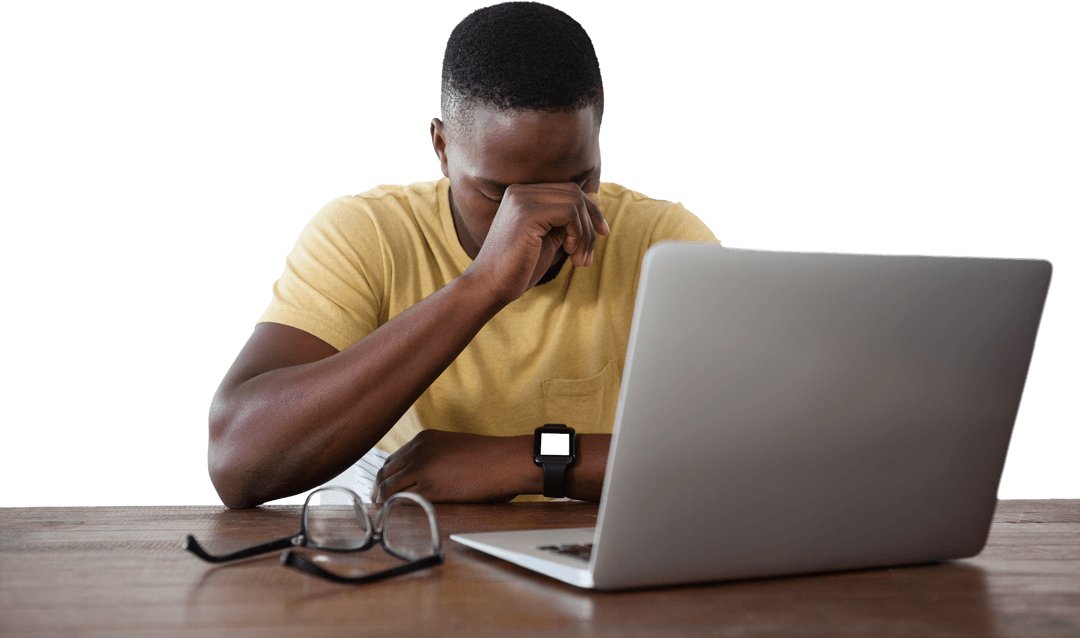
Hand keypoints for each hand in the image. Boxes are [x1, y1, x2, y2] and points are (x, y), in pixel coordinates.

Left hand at [371, 430, 532, 502]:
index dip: (384, 474)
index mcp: (425, 438)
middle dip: (378, 488)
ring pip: (389, 487)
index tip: (381, 485)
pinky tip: (392, 515)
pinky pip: (403, 500)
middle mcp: (419, 450)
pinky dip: (393, 508)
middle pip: (386, 472)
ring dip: (382, 500)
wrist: (506, 462)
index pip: (394, 458)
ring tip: (380, 511)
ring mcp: (422, 468)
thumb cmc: (489, 457)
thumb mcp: (454, 446)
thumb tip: (426, 474)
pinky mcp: (429, 488)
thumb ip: (436, 455)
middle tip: (375, 501)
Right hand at [468, 184, 607, 304]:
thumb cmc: (519, 267)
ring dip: (585, 234)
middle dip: (592, 223)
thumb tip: (596, 198)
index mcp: (523, 194)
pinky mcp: (526, 214)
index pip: (569, 190)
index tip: (601, 234)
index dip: (591, 210)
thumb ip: (569, 220)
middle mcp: (520, 191)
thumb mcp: (550, 238)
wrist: (490, 286)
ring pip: (575, 203)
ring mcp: (522, 200)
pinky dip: (577, 234)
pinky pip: (569, 214)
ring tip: (579, 259)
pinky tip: (569, 252)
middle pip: (574, 193)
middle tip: (588, 254)